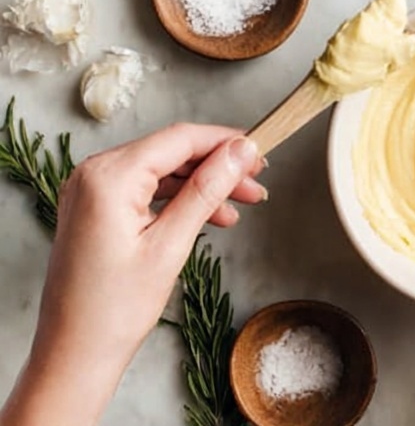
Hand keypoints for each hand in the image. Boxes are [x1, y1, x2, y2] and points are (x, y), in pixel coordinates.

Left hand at [0, 124, 264, 425]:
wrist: (72, 358)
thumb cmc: (113, 312)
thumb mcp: (170, 246)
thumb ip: (207, 190)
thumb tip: (240, 151)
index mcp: (108, 176)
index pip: (179, 139)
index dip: (224, 142)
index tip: (258, 151)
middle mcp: (94, 173)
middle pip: (171, 152)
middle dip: (216, 166)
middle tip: (255, 182)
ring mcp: (90, 190)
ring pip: (161, 170)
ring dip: (201, 184)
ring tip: (240, 205)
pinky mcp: (94, 208)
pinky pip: (144, 189)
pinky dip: (177, 199)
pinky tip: (210, 216)